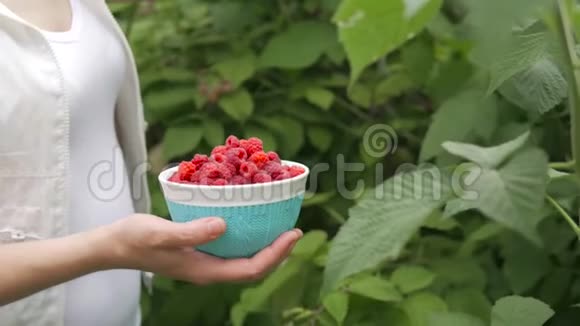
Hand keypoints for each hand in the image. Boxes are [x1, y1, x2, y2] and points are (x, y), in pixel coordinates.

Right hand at [104, 214, 301, 283]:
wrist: (113, 246)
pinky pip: (232, 250)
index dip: (276, 254)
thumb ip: (190, 232)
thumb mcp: (160, 233)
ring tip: (280, 228)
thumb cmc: (135, 239)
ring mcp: (204, 263)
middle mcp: (209, 270)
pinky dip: (248, 239)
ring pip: (245, 260)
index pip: (251, 269)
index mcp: (205, 271)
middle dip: (278, 252)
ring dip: (266, 247)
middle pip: (254, 268)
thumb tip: (223, 226)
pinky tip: (251, 222)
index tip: (293, 234)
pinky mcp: (199, 253)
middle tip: (295, 230)